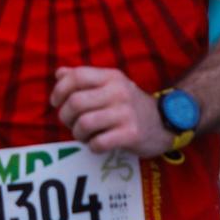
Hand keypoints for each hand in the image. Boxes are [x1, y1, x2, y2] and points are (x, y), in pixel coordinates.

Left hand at [51, 65, 173, 156]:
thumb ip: (85, 78)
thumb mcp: (111, 85)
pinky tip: (97, 144)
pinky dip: (92, 146)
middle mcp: (118, 91)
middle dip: (65, 117)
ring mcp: (125, 113)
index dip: (59, 90)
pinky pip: (98, 143)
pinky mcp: (131, 134)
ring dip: (77, 134)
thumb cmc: (129, 105)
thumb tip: (59, 73)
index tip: (56, 102)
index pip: (76, 76)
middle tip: (71, 123)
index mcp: (111, 77)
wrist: (163, 122)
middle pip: (75, 102)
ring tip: (84, 135)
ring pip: (83, 124)